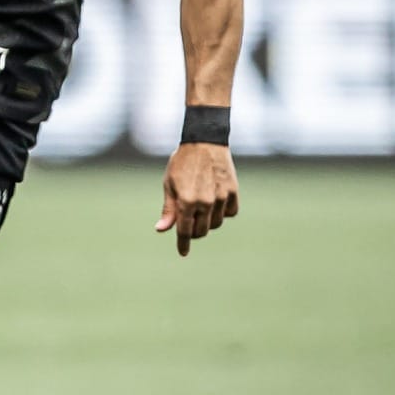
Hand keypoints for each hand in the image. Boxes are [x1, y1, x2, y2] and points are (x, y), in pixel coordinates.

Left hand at [155, 142, 238, 256]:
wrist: (204, 142)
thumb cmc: (182, 163)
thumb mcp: (169, 184)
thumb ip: (168, 210)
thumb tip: (162, 230)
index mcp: (186, 201)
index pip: (185, 231)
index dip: (183, 244)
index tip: (183, 252)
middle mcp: (205, 202)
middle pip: (201, 231)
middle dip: (194, 232)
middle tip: (189, 222)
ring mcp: (221, 198)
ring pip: (216, 224)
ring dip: (208, 222)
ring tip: (201, 208)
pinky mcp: (233, 192)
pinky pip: (230, 213)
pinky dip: (223, 212)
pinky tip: (215, 203)